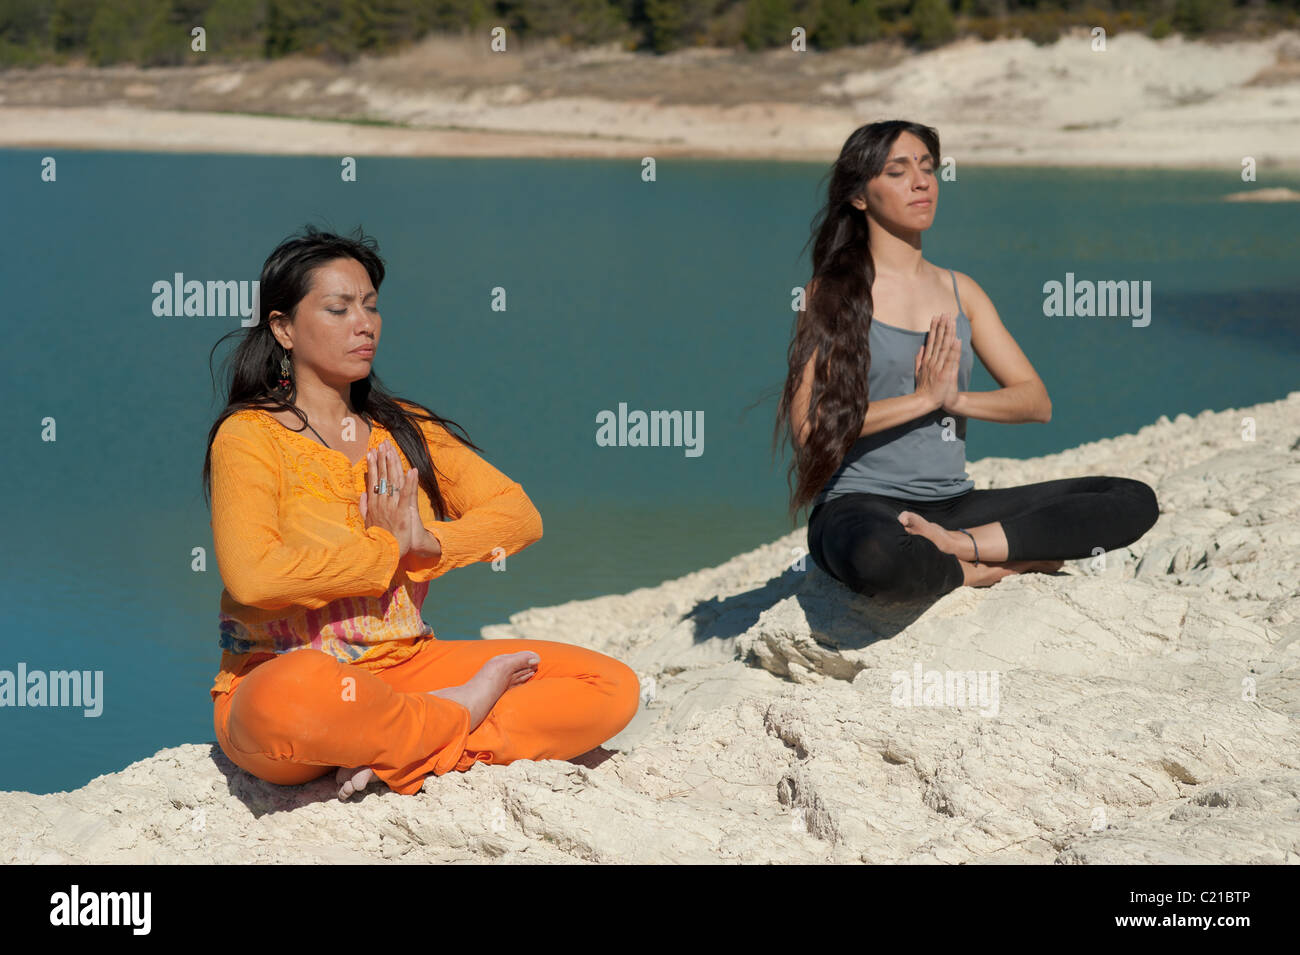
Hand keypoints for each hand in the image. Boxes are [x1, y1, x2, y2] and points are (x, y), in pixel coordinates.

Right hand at [359, 440, 421, 559]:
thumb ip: (364, 507)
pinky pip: (406, 495)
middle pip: (382, 477)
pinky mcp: (402, 513)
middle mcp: (381, 502)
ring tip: (392, 450)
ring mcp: (391, 507)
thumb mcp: (367, 522)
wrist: (385, 554)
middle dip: (382, 459)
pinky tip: (412, 470)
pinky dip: (409, 482)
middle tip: (383, 443)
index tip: (372, 452)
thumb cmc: (379, 539)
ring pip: (392, 482)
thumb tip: (363, 493)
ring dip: (392, 465)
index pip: (373, 480)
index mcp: (374, 504)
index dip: (373, 465)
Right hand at [913, 312, 961, 412]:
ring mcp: (938, 366)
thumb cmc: (924, 388)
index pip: (931, 340)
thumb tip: (920, 348)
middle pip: (938, 340)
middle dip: (941, 326)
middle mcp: (932, 361)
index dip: (934, 328)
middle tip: (945, 313)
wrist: (925, 401)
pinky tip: (957, 340)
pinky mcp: (945, 373)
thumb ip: (919, 359)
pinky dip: (954, 350)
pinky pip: (950, 360)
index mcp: (927, 360)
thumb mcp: (918, 372)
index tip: (936, 317)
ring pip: (944, 346)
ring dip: (948, 334)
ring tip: (951, 321)